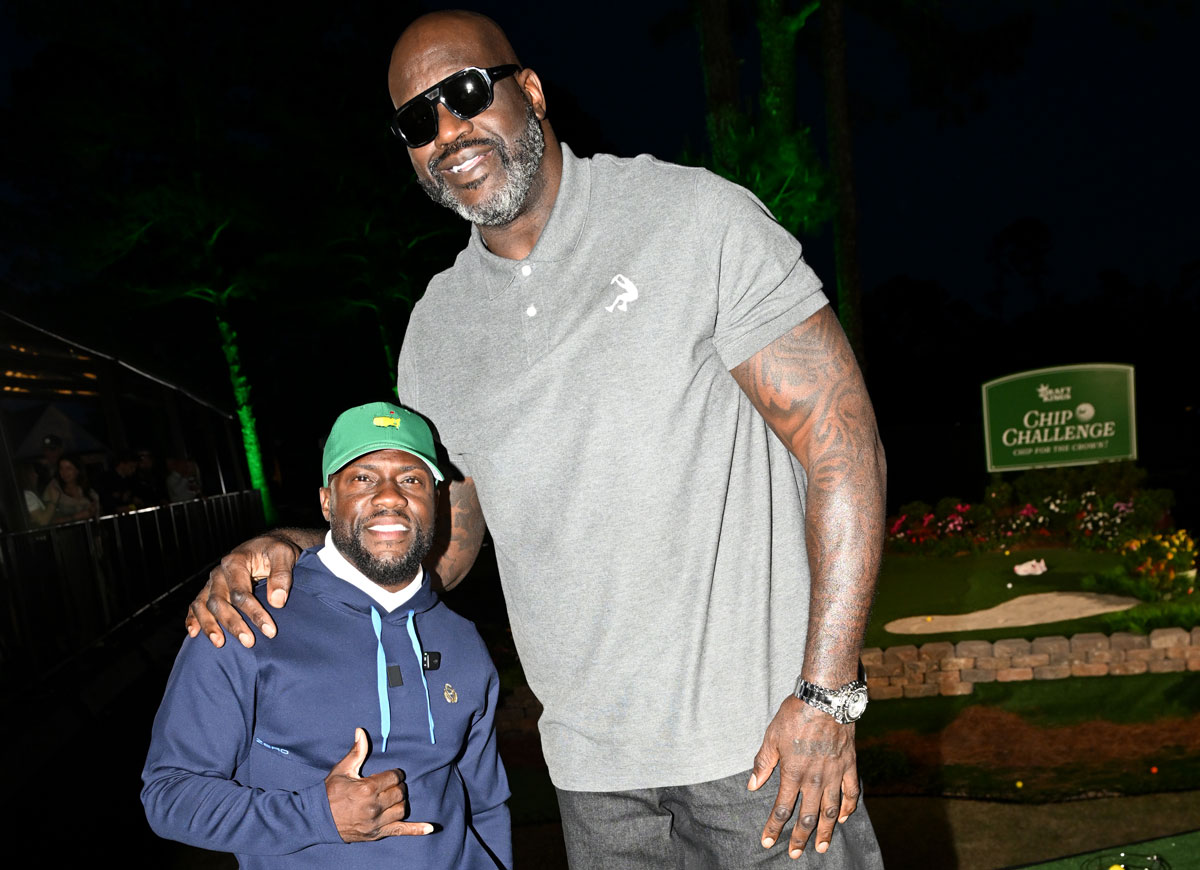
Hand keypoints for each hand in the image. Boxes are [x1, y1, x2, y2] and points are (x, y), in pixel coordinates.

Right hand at [184, 532, 301, 647]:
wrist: (267, 546)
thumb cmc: (276, 551)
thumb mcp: (284, 554)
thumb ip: (282, 575)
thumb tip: (277, 602)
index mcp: (235, 561)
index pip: (241, 593)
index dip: (254, 613)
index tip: (269, 631)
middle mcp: (219, 573)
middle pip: (219, 601)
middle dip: (233, 623)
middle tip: (249, 642)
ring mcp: (212, 582)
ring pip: (203, 605)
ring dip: (209, 625)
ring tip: (219, 644)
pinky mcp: (210, 589)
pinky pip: (195, 605)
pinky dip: (192, 618)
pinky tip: (193, 634)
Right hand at [325, 728, 432, 841]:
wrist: (317, 819)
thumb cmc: (330, 792)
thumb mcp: (342, 770)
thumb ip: (357, 752)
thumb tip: (361, 731)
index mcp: (367, 788)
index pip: (394, 777)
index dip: (394, 774)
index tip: (390, 775)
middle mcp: (374, 806)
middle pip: (400, 792)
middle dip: (397, 787)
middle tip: (389, 786)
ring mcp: (376, 822)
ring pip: (402, 809)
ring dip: (401, 802)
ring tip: (392, 798)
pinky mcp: (377, 834)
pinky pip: (401, 831)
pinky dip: (417, 829)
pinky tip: (430, 827)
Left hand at [748, 696, 859, 857]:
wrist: (826, 699)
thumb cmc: (795, 715)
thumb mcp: (771, 737)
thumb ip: (763, 763)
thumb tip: (752, 785)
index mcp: (792, 773)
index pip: (781, 808)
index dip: (774, 827)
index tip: (767, 841)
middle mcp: (814, 779)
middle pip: (807, 816)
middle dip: (800, 837)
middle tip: (795, 853)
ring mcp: (834, 774)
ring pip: (830, 811)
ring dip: (825, 831)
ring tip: (821, 847)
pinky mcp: (849, 766)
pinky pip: (851, 793)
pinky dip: (848, 808)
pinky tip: (842, 818)